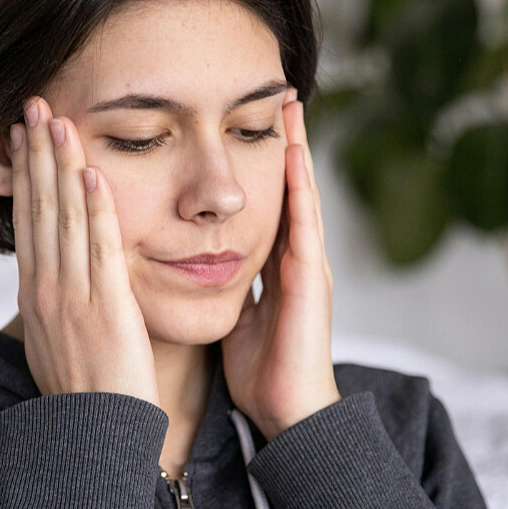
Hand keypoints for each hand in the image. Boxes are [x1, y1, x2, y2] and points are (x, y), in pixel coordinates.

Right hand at [10, 96, 160, 407]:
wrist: (92, 439)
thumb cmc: (82, 396)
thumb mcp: (54, 343)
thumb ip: (54, 305)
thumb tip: (48, 282)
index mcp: (36, 296)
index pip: (28, 222)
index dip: (24, 176)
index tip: (21, 138)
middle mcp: (47, 290)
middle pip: (39, 209)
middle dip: (36, 154)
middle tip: (33, 105)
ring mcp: (73, 298)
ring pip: (65, 218)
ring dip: (61, 166)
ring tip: (58, 120)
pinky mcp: (106, 308)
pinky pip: (100, 249)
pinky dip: (96, 210)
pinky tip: (92, 174)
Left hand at [221, 89, 340, 440]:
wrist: (287, 414)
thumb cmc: (260, 372)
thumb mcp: (235, 317)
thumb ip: (226, 287)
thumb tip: (199, 265)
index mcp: (275, 267)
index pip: (265, 204)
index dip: (259, 166)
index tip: (247, 126)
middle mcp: (295, 259)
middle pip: (288, 188)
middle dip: (285, 143)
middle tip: (280, 94)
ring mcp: (307, 267)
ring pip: (300, 195)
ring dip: (296, 151)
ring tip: (291, 107)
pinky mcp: (309, 281)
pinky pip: (303, 224)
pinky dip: (299, 188)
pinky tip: (294, 156)